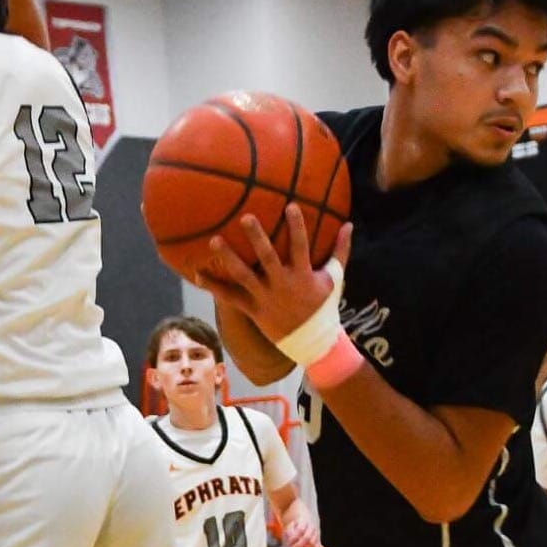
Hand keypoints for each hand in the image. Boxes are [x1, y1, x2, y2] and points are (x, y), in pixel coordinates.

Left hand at [195, 208, 351, 347]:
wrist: (313, 341)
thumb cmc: (323, 306)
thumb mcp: (335, 278)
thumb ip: (341, 250)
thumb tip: (350, 224)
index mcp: (303, 275)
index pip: (300, 246)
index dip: (297, 226)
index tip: (290, 205)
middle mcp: (282, 284)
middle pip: (267, 258)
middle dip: (257, 238)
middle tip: (245, 217)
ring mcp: (265, 298)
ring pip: (244, 276)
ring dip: (228, 258)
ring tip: (214, 241)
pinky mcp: (253, 310)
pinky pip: (230, 298)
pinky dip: (213, 287)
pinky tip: (197, 275)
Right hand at [283, 510, 319, 546]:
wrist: (290, 504)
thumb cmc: (292, 521)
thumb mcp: (294, 532)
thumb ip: (292, 543)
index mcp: (314, 533)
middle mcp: (313, 529)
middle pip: (311, 544)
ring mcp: (309, 523)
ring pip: (306, 539)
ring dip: (297, 545)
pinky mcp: (303, 518)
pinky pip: (300, 531)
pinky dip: (294, 537)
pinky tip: (288, 539)